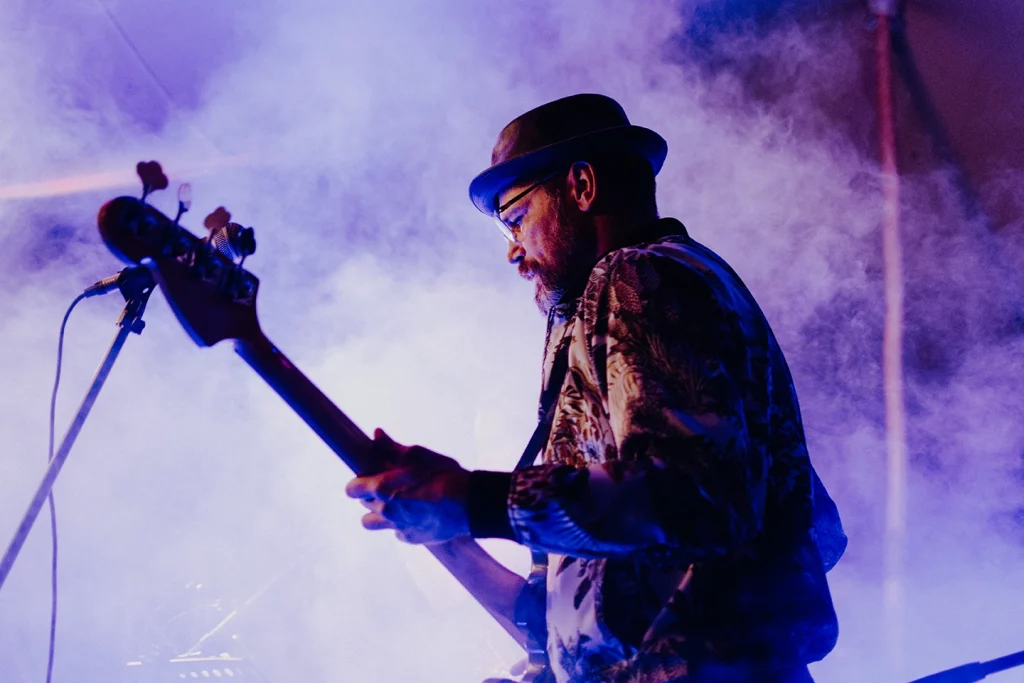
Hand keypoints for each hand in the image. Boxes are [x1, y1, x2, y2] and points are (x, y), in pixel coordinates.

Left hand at [345, 429, 470, 544]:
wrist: (469, 504)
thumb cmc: (444, 475)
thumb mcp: (419, 456)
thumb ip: (392, 447)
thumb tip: (376, 433)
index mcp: (382, 488)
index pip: (352, 489)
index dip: (358, 481)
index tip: (369, 475)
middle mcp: (385, 510)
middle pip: (363, 503)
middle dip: (371, 493)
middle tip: (389, 485)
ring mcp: (397, 527)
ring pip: (371, 523)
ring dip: (377, 513)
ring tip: (395, 503)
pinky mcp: (410, 538)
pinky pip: (396, 532)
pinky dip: (400, 524)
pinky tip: (414, 515)